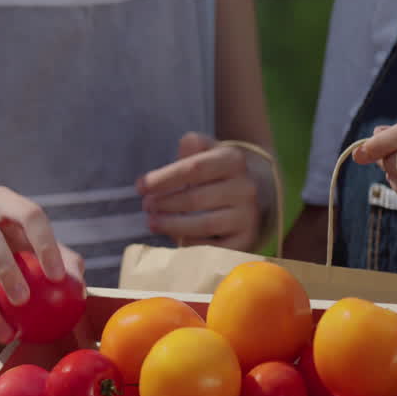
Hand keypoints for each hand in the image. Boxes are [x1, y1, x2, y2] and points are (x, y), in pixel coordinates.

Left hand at [137, 132, 261, 250]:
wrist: (256, 194)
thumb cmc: (216, 172)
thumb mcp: (206, 151)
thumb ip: (189, 148)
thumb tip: (169, 166)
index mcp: (233, 160)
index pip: (194, 168)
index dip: (163, 178)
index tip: (140, 187)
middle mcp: (246, 188)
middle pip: (195, 198)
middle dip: (165, 203)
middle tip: (146, 206)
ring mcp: (248, 216)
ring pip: (204, 224)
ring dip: (172, 225)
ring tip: (152, 222)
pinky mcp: (246, 240)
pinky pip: (213, 247)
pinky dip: (191, 244)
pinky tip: (175, 238)